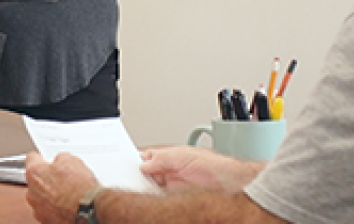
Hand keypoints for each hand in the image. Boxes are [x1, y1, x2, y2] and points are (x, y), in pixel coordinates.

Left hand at [25, 152, 99, 223]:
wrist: (89, 210)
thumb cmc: (79, 187)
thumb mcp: (72, 160)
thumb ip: (60, 158)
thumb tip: (60, 161)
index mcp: (35, 173)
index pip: (32, 158)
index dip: (41, 157)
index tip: (45, 158)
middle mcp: (32, 192)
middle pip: (36, 180)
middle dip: (47, 178)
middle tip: (61, 177)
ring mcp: (38, 208)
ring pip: (41, 197)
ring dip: (50, 194)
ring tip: (67, 193)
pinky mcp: (46, 220)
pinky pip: (48, 210)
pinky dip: (55, 207)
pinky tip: (67, 204)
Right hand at [141, 146, 258, 193]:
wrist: (227, 183)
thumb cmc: (212, 165)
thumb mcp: (182, 156)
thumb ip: (161, 159)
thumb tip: (144, 164)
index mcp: (169, 156)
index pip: (148, 157)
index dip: (137, 160)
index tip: (126, 164)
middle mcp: (169, 170)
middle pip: (146, 173)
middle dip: (138, 174)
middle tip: (130, 177)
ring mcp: (172, 184)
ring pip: (151, 186)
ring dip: (144, 187)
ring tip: (137, 187)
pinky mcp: (175, 197)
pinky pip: (159, 198)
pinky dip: (152, 198)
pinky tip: (148, 197)